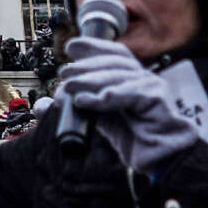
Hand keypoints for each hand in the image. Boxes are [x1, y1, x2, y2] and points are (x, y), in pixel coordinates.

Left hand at [56, 37, 198, 170]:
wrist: (160, 160)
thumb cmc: (135, 139)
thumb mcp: (100, 120)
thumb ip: (78, 107)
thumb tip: (47, 102)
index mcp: (131, 78)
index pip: (114, 54)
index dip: (93, 47)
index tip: (71, 47)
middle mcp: (143, 78)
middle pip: (114, 61)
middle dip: (86, 65)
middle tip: (64, 73)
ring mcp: (153, 86)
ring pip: (119, 75)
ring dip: (90, 79)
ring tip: (69, 87)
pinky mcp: (158, 100)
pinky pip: (130, 93)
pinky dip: (106, 96)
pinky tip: (87, 100)